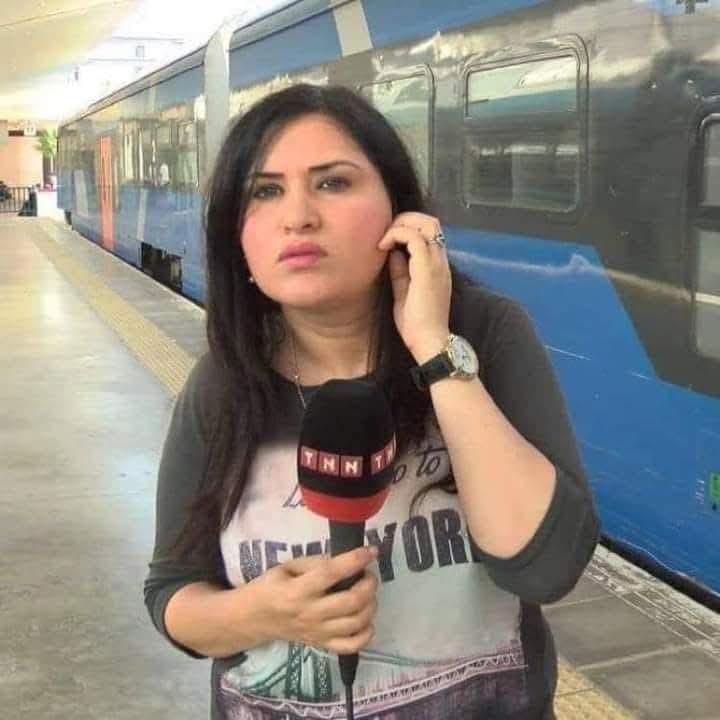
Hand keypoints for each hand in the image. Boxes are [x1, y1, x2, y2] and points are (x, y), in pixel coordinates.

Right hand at [255, 546, 378, 654]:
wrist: (255, 619)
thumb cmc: (271, 587)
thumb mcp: (287, 567)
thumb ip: (315, 562)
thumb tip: (344, 559)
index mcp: (298, 590)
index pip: (331, 573)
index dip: (355, 560)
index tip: (370, 551)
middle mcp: (310, 613)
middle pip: (351, 601)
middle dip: (369, 584)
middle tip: (368, 574)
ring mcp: (318, 633)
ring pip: (356, 623)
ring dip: (371, 605)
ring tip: (368, 593)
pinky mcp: (322, 645)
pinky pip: (351, 646)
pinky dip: (366, 634)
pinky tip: (365, 620)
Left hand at [377, 212, 450, 362]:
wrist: (429, 341)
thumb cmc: (416, 323)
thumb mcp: (404, 292)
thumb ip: (400, 272)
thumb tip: (392, 253)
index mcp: (437, 266)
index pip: (430, 231)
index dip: (408, 226)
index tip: (387, 239)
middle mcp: (440, 260)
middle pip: (431, 221)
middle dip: (405, 219)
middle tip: (385, 233)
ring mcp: (436, 264)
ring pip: (426, 224)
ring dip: (401, 224)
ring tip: (384, 238)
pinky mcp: (427, 270)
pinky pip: (414, 238)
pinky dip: (397, 235)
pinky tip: (383, 247)